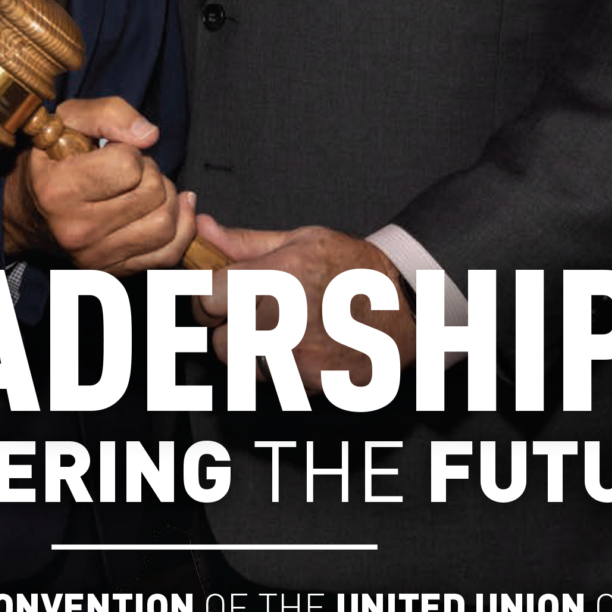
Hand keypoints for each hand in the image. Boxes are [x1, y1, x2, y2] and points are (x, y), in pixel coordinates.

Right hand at [3, 97, 198, 273]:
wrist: (27, 212)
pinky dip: (181, 229)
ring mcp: (95, 256)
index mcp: (58, 190)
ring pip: (165, 224)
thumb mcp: (67, 119)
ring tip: (147, 189)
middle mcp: (76, 230)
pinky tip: (173, 208)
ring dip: (167, 198)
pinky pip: (168, 253)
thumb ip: (109, 114)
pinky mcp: (112, 271)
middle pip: (152, 194)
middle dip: (151, 172)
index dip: (129, 151)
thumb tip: (149, 135)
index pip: (128, 166)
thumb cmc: (50, 161)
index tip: (114, 153)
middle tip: (133, 170)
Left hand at [191, 219, 415, 393]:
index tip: (219, 291)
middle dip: (228, 325)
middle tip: (253, 309)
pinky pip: (271, 380)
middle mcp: (281, 320)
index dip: (208, 294)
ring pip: (240, 365)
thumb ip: (245, 242)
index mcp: (275, 277)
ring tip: (280, 328)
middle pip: (216, 338)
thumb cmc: (355, 268)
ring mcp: (294, 358)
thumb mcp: (302, 239)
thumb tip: (204, 228)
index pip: (205, 296)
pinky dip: (278, 367)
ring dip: (250, 350)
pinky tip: (302, 346)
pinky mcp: (307, 383)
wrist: (406, 308)